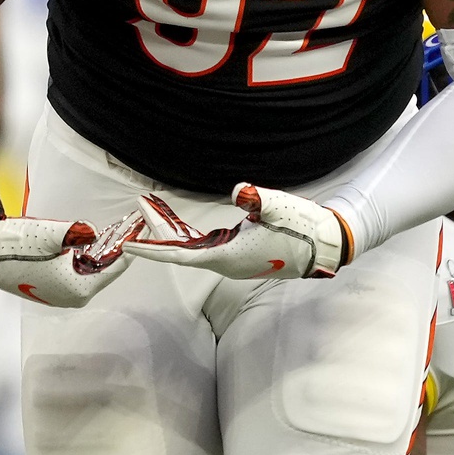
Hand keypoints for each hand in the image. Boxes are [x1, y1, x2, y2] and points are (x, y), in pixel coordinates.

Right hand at [0, 213, 139, 307]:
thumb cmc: (17, 245)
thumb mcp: (50, 234)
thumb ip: (76, 232)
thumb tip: (94, 232)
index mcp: (77, 288)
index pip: (114, 268)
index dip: (127, 248)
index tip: (139, 232)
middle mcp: (74, 296)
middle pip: (105, 270)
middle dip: (116, 249)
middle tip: (128, 228)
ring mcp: (64, 294)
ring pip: (93, 270)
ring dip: (103, 253)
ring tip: (114, 233)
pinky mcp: (55, 288)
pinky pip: (81, 272)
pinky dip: (89, 258)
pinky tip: (92, 243)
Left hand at [126, 184, 351, 279]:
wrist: (325, 243)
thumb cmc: (302, 226)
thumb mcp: (279, 207)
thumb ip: (258, 199)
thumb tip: (241, 191)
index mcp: (229, 257)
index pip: (180, 256)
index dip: (152, 250)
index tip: (129, 247)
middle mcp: (226, 263)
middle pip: (180, 249)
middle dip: (156, 230)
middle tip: (138, 206)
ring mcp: (232, 260)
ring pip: (191, 246)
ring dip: (171, 230)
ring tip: (151, 206)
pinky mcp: (239, 253)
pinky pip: (204, 244)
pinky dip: (187, 232)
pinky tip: (177, 221)